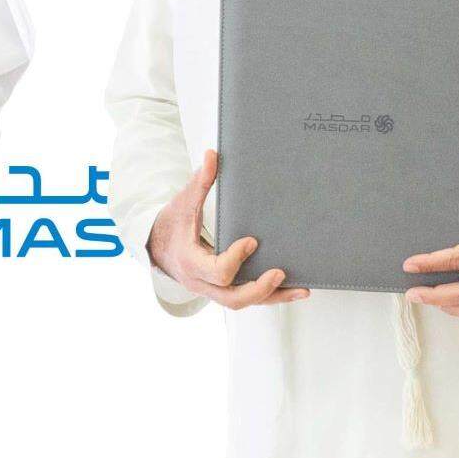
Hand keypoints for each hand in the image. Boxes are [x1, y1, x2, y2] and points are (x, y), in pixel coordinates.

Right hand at [148, 149, 305, 309]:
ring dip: (272, 297)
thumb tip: (212, 154)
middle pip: (233, 298)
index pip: (217, 270)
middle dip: (259, 287)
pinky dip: (270, 296)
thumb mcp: (183, 202)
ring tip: (301, 288)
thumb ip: (200, 182)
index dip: (235, 258)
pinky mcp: (223, 290)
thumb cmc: (172, 224)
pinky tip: (293, 289)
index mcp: (191, 261)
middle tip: (280, 272)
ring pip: (243, 302)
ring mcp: (213, 289)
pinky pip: (247, 298)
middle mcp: (202, 282)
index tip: (252, 241)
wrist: (157, 247)